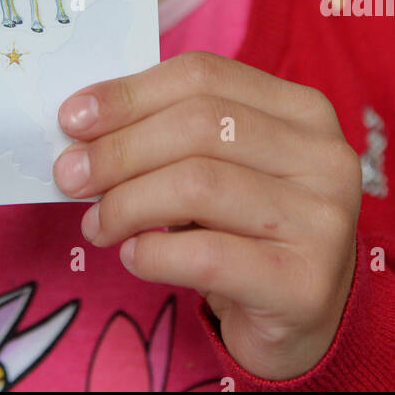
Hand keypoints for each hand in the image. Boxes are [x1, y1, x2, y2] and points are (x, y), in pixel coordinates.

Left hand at [53, 50, 361, 379]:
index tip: (73, 117)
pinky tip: (133, 256)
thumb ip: (169, 134)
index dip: (131, 93)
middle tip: (70, 176)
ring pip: (198, 185)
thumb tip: (81, 126)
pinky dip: (152, 253)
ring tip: (96, 224)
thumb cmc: (247, 229)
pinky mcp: (305, 284)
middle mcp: (324, 156)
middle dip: (119, 150)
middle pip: (199, 126)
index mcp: (301, 109)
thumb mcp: (220, 165)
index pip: (204, 76)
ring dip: (126, 204)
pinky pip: (205, 255)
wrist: (302, 317)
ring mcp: (323, 220)